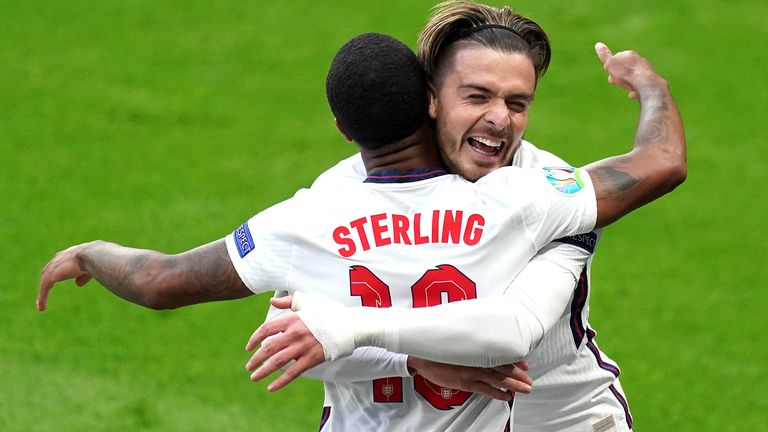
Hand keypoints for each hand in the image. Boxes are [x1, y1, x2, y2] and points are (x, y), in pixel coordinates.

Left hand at [38, 242, 95, 310]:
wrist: (91, 255)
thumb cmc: (96, 259)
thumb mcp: (89, 268)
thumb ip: (83, 276)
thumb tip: (78, 284)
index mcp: (68, 255)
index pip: (59, 262)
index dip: (58, 270)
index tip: (55, 277)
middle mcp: (59, 259)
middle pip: (48, 270)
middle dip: (46, 279)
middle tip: (45, 288)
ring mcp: (54, 267)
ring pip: (45, 282)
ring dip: (43, 294)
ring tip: (41, 306)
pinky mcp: (51, 276)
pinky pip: (44, 288)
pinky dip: (42, 298)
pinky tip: (42, 307)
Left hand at [244, 296, 324, 390]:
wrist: (349, 326)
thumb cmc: (329, 312)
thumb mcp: (309, 301)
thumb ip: (289, 301)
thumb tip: (271, 302)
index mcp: (292, 320)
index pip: (266, 329)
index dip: (254, 339)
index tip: (248, 347)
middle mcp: (295, 334)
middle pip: (268, 347)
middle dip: (255, 359)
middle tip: (249, 367)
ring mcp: (303, 347)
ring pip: (277, 362)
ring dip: (263, 371)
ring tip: (254, 377)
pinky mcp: (312, 359)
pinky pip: (292, 373)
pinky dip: (280, 382)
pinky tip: (270, 388)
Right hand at [408, 357, 532, 400]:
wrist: (423, 357)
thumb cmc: (439, 349)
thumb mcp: (457, 344)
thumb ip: (472, 346)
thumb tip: (483, 346)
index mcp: (476, 350)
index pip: (501, 355)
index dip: (515, 361)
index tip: (526, 364)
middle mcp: (477, 360)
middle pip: (503, 368)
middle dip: (519, 375)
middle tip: (530, 381)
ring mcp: (472, 372)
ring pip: (498, 379)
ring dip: (513, 385)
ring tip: (525, 389)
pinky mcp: (465, 382)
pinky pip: (485, 390)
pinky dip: (497, 394)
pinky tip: (506, 397)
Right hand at [595, 42, 660, 99]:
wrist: (645, 84)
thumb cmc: (626, 74)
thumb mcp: (611, 63)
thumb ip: (604, 55)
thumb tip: (598, 44)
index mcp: (629, 55)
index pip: (617, 57)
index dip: (610, 65)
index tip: (607, 70)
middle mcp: (639, 60)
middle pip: (625, 67)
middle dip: (617, 74)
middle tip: (613, 81)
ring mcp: (646, 70)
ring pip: (633, 76)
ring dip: (626, 82)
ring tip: (623, 88)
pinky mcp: (650, 80)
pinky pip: (640, 85)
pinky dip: (635, 90)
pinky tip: (632, 94)